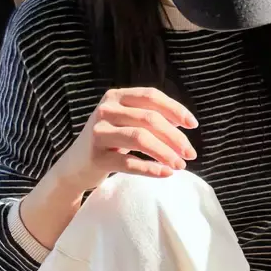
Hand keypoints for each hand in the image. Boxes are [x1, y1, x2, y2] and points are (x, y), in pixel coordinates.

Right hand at [55, 87, 198, 195]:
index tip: (194, 125)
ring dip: (165, 152)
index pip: (151, 96)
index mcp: (116, 97)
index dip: (175, 109)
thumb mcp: (127, 123)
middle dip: (174, 136)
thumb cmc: (110, 143)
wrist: (77, 166)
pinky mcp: (97, 157)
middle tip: (190, 153)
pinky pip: (129, 163)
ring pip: (140, 138)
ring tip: (181, 165)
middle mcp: (106, 110)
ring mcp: (99, 132)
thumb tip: (183, 121)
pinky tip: (167, 174)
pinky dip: (151, 169)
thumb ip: (150, 117)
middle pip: (148, 119)